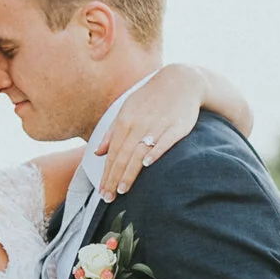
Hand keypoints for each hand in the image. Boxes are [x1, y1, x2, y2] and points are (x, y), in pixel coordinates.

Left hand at [100, 61, 204, 198]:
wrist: (181, 80)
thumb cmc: (151, 98)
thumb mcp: (127, 109)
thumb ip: (112, 132)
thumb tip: (98, 153)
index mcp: (125, 120)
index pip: (113, 152)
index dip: (106, 173)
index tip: (102, 191)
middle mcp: (139, 123)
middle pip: (123, 155)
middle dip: (114, 178)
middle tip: (108, 198)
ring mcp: (158, 125)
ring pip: (140, 152)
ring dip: (130, 172)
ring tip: (122, 190)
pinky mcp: (178, 126)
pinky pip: (165, 142)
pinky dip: (155, 152)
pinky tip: (147, 165)